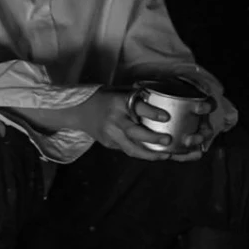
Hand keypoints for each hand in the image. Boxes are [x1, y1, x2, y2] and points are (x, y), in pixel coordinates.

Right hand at [95, 93, 213, 161]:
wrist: (79, 110)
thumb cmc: (106, 98)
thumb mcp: (120, 92)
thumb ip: (138, 98)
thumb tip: (163, 100)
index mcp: (118, 102)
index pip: (137, 108)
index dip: (152, 112)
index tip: (166, 117)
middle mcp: (114, 119)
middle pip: (134, 132)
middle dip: (152, 138)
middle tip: (168, 141)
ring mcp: (110, 134)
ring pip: (131, 148)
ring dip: (150, 154)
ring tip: (166, 155)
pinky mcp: (109, 144)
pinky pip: (128, 150)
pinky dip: (142, 153)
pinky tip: (155, 155)